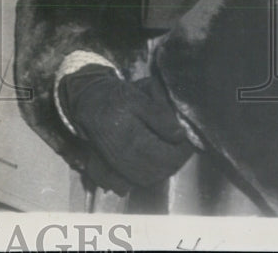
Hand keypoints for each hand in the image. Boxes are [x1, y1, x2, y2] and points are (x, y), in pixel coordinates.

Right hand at [58, 65, 193, 192]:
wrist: (90, 103)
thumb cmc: (115, 98)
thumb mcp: (138, 97)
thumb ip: (160, 116)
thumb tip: (180, 136)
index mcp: (131, 137)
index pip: (167, 155)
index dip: (182, 151)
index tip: (187, 140)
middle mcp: (124, 155)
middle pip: (160, 170)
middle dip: (175, 161)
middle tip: (182, 147)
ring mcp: (119, 164)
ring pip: (150, 178)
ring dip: (164, 169)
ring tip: (170, 154)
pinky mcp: (115, 167)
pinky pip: (137, 180)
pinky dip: (151, 175)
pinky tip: (155, 163)